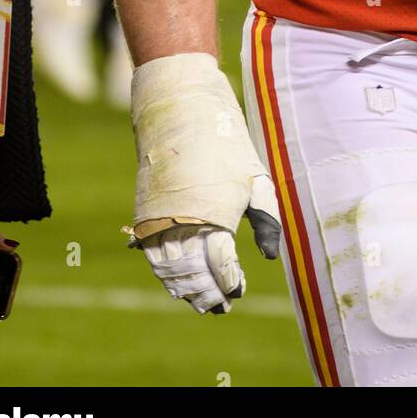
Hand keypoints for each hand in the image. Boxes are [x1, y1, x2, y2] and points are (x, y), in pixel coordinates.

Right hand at [131, 53, 280, 310]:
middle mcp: (184, 224)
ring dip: (183, 288)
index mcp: (215, 217)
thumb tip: (271, 257)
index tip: (237, 291)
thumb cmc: (226, 144)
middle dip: (206, 294)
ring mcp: (160, 220)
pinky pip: (152, 254)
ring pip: (169, 269)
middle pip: (193, 276)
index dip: (229, 283)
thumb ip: (267, 219)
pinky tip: (175, 279)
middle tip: (219, 307)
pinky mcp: (145, 213)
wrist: (180, 111)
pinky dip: (163, 271)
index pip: (221, 268)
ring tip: (198, 300)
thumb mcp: (256, 179)